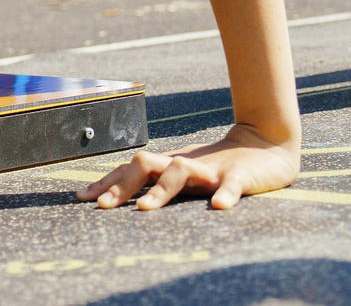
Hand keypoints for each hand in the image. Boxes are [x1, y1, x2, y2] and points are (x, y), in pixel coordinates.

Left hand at [79, 125, 299, 210]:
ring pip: (182, 172)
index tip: (82, 198)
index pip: (131, 169)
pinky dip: (226, 194)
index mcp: (171, 164)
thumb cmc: (218, 164)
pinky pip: (233, 185)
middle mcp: (186, 163)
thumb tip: (117, 195)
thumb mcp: (184, 172)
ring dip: (162, 190)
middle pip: (148, 166)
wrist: (268, 143)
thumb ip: (156, 182)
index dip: (106, 182)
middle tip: (103, 206)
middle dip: (123, 185)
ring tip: (145, 208)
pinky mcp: (241, 176)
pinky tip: (219, 206)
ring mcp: (212, 169)